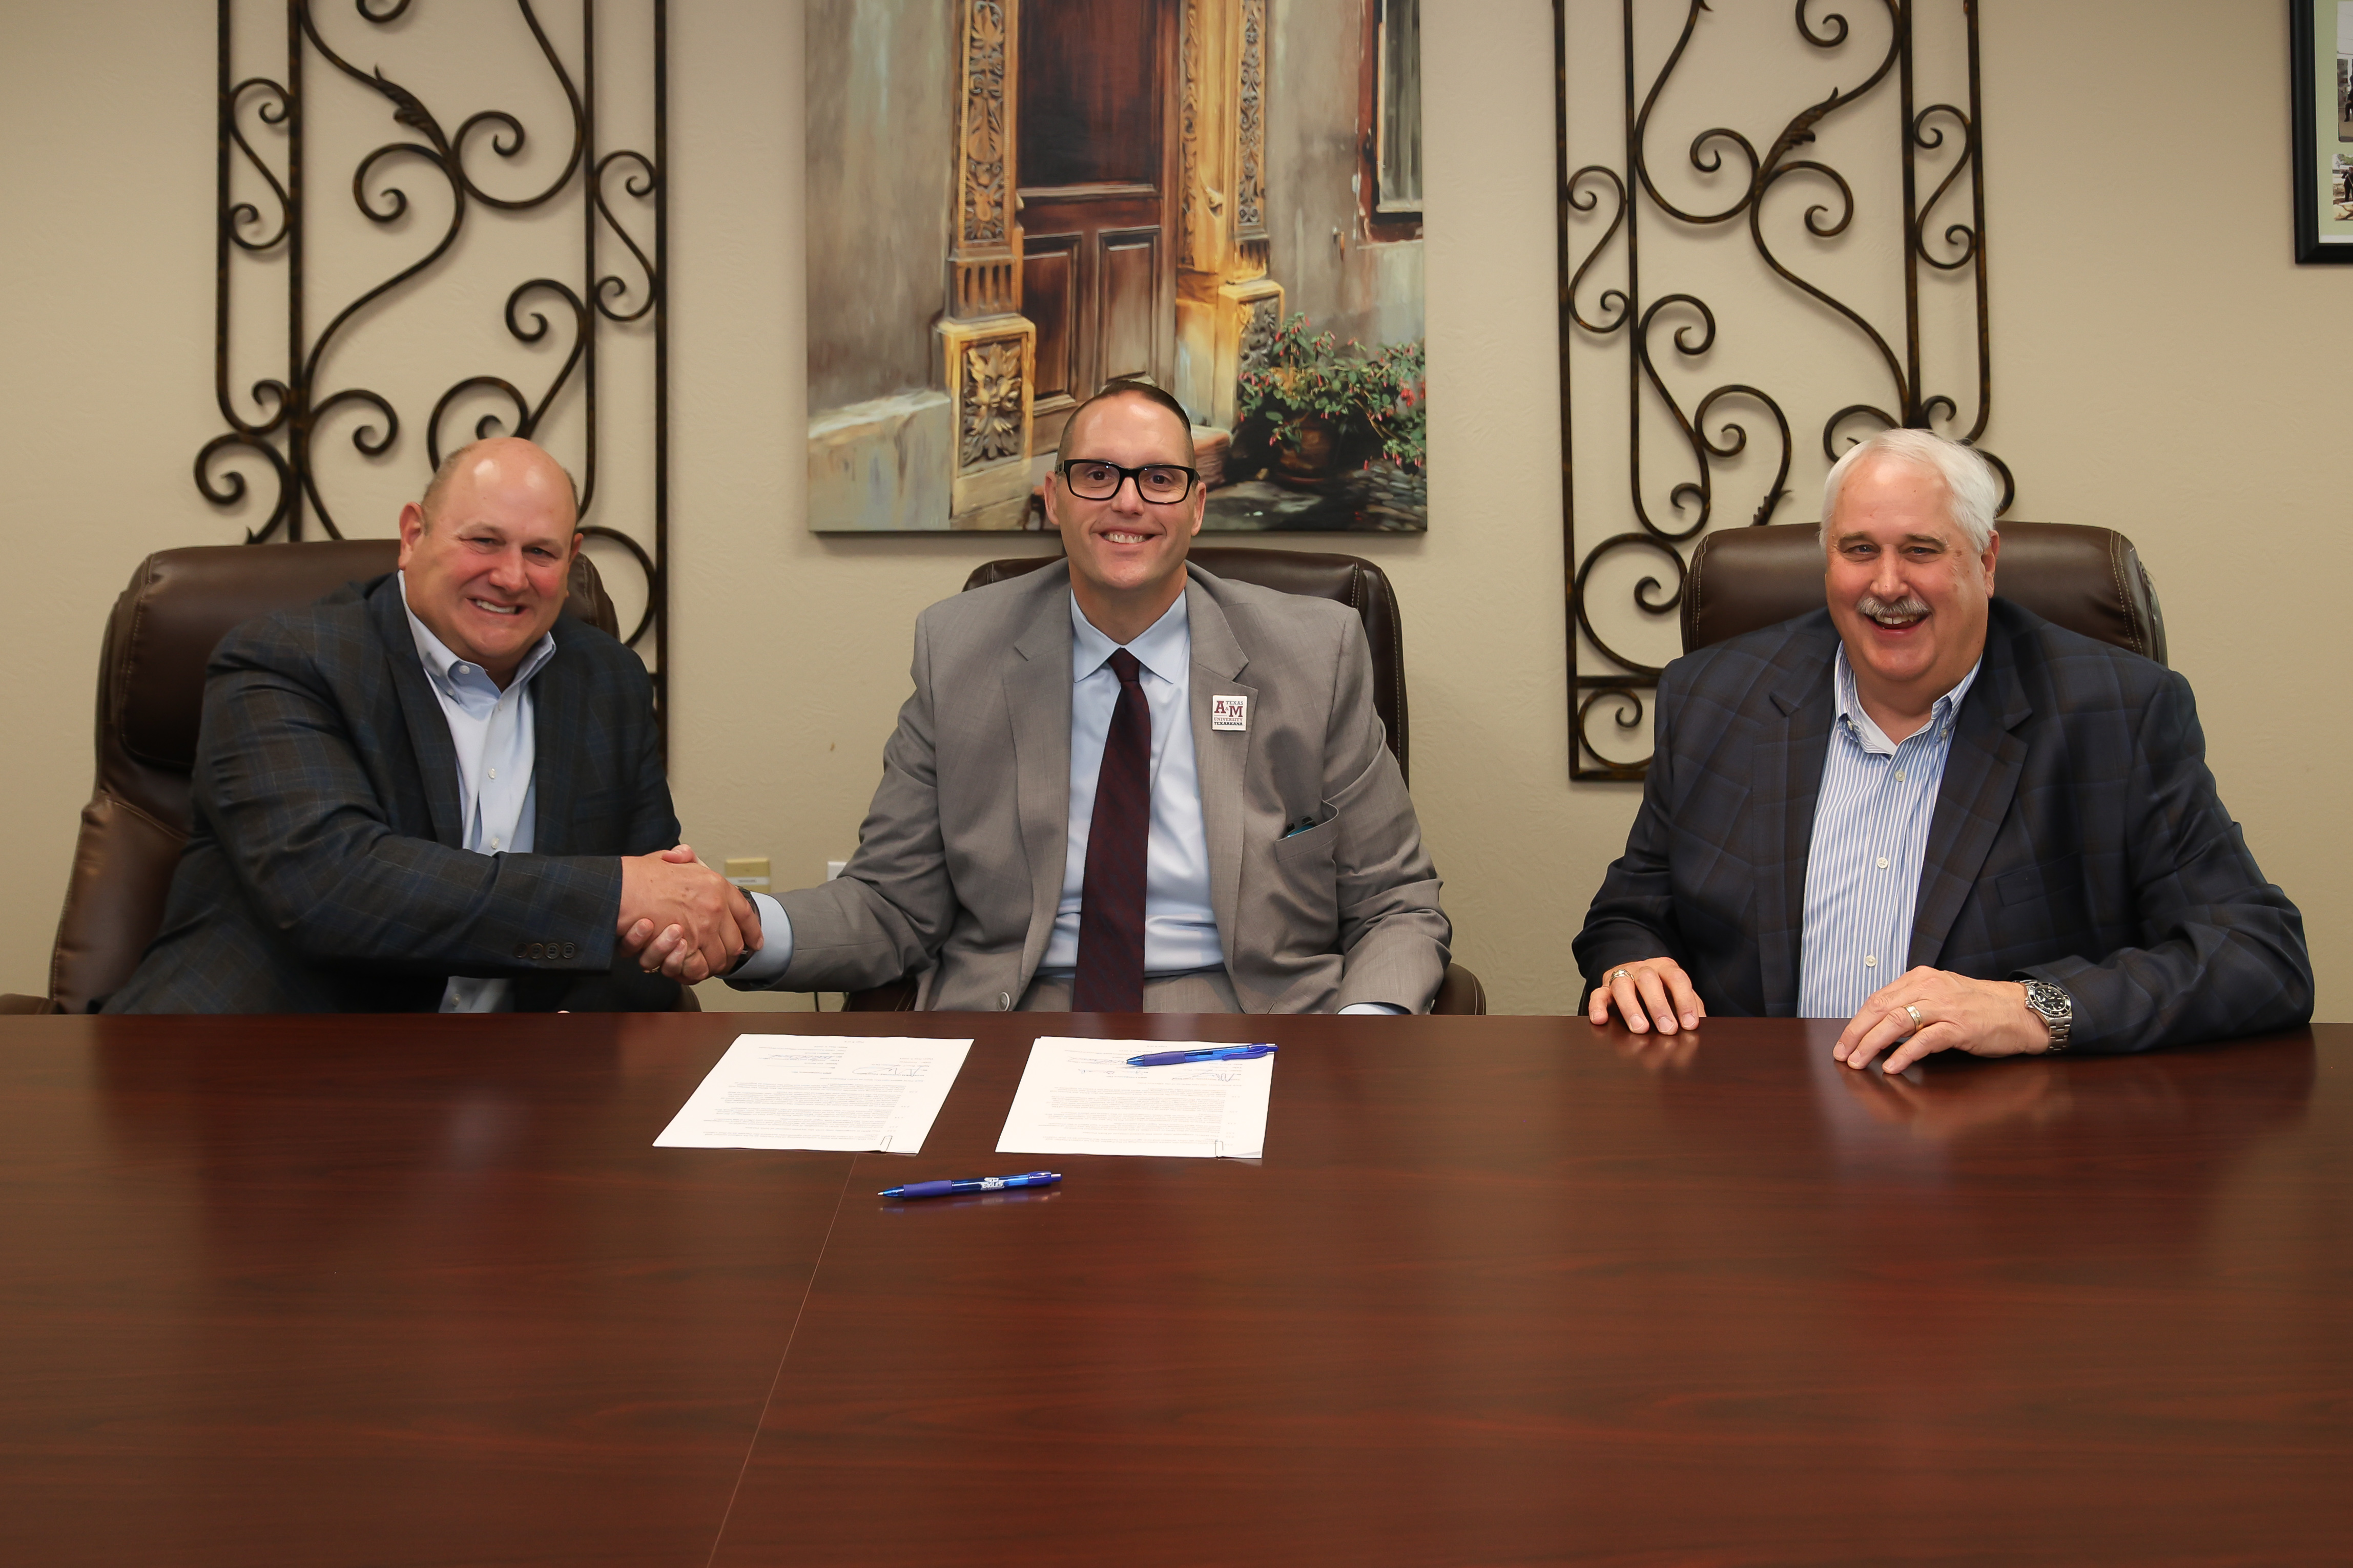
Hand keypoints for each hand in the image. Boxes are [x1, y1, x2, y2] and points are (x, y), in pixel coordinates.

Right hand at [616, 845, 757, 984]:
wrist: (620, 889)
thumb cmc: (639, 875)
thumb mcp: (667, 859)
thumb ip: (682, 859)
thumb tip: (686, 853)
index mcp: (716, 886)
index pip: (746, 913)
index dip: (753, 931)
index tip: (755, 941)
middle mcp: (715, 908)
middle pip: (735, 942)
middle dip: (731, 955)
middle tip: (725, 959)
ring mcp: (702, 930)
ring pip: (719, 959)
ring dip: (713, 966)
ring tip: (706, 967)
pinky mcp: (686, 948)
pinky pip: (700, 969)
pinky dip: (695, 972)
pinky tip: (690, 970)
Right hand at [1587, 957, 1704, 1034]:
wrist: (1635, 976)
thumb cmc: (1662, 991)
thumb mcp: (1678, 994)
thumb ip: (1691, 1006)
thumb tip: (1704, 1026)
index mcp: (1665, 968)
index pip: (1676, 978)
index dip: (1684, 1001)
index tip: (1690, 1024)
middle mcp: (1642, 968)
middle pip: (1648, 979)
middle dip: (1659, 1005)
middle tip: (1668, 1029)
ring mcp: (1621, 976)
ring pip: (1622, 985)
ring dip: (1631, 1007)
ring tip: (1640, 1029)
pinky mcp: (1603, 988)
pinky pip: (1597, 994)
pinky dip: (1597, 1006)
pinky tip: (1600, 1020)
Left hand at [1833, 967, 2052, 1072]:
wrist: (2019, 1011)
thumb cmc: (1978, 1006)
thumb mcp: (1940, 997)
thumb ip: (1911, 1005)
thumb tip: (1878, 1027)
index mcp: (1920, 979)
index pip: (1877, 999)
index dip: (1856, 1022)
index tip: (1843, 1042)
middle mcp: (1929, 988)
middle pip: (1881, 1009)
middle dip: (1856, 1033)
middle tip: (1842, 1054)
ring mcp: (1945, 1007)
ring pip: (1897, 1022)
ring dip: (1872, 1044)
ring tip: (1858, 1062)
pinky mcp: (1960, 1027)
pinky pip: (1925, 1040)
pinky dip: (1904, 1054)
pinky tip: (1891, 1066)